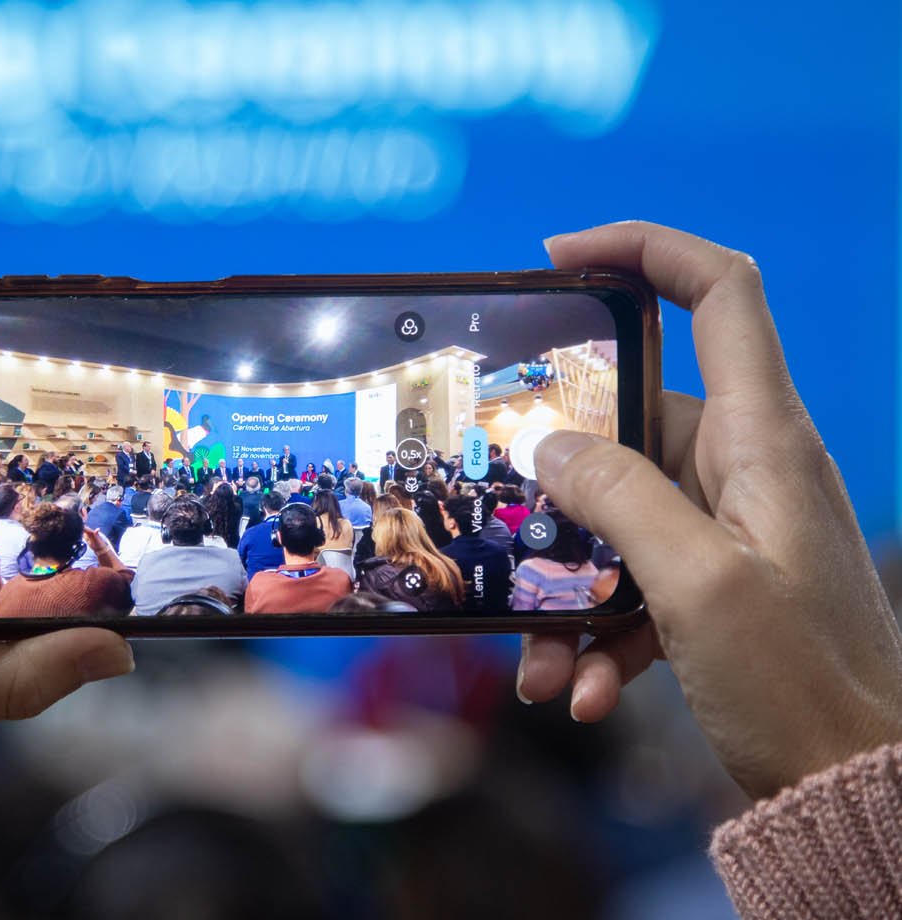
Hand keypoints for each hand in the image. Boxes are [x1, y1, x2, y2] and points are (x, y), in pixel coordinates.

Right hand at [517, 221, 901, 798]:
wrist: (854, 790)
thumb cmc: (799, 685)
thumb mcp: (698, 586)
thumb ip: (620, 499)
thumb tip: (551, 447)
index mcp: (763, 439)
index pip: (720, 293)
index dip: (643, 250)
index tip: (557, 259)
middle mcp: (746, 469)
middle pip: (629, 422)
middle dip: (558, 484)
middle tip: (504, 524)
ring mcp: (728, 527)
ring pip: (616, 516)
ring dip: (568, 583)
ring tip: (546, 660)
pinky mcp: (712, 583)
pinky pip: (631, 579)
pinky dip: (596, 631)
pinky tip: (583, 691)